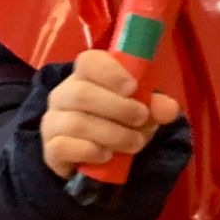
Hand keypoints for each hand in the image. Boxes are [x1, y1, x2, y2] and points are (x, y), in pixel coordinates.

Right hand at [41, 50, 180, 179]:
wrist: (94, 158)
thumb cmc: (118, 123)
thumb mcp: (142, 113)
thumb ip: (156, 107)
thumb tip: (169, 108)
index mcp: (86, 77)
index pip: (89, 61)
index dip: (111, 72)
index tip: (133, 88)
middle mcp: (64, 95)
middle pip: (82, 93)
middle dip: (119, 108)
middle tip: (141, 119)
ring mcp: (53, 121)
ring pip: (76, 122)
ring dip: (112, 134)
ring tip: (134, 143)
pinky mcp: (50, 148)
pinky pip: (63, 146)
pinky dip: (90, 151)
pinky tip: (106, 155)